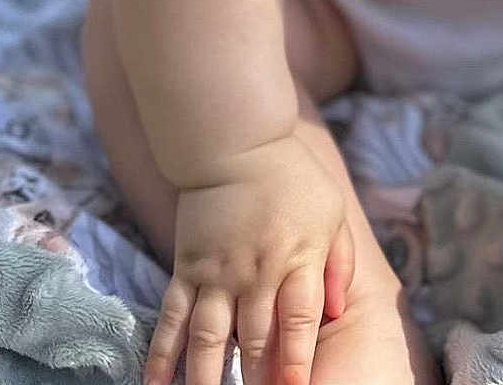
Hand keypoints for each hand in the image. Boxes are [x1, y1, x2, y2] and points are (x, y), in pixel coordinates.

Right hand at [145, 133, 356, 384]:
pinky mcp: (186, 269)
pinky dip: (163, 355)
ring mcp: (217, 273)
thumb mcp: (331, 212)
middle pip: (256, 339)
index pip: (298, 321)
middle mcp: (256, 272)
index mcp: (297, 258)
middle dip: (257, 381)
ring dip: (208, 380)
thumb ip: (339, 262)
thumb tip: (335, 312)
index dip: (295, 361)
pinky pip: (172, 318)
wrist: (234, 141)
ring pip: (210, 339)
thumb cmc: (291, 177)